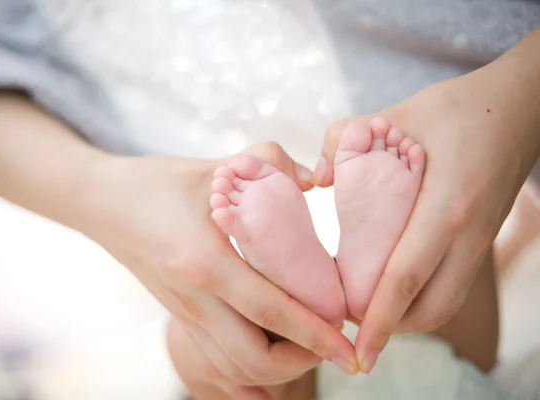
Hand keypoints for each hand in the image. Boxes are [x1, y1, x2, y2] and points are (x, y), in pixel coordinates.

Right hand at [0, 94, 355, 387]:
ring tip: (308, 345)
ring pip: (235, 370)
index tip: (352, 347)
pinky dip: (247, 373)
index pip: (272, 310)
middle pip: (255, 360)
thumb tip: (316, 179)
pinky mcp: (179, 317)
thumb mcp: (214, 167)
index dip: (317, 334)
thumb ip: (270, 161)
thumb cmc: (157, 183)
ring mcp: (183, 313)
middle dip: (303, 360)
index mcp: (206, 261)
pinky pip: (216, 362)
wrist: (101, 203)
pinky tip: (270, 365)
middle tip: (332, 341)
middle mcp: (194, 298)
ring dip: (278, 367)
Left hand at [313, 35, 539, 372]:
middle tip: (347, 324)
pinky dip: (421, 300)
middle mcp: (468, 234)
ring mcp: (480, 242)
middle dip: (388, 328)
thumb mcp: (397, 113)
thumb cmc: (459, 108)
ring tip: (366, 311)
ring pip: (444, 304)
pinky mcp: (481, 242)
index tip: (355, 349)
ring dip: (405, 318)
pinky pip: (452, 287)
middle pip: (429, 309)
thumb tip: (318, 179)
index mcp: (446, 205)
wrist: (519, 109)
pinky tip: (392, 287)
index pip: (405, 278)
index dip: (377, 320)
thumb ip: (345, 139)